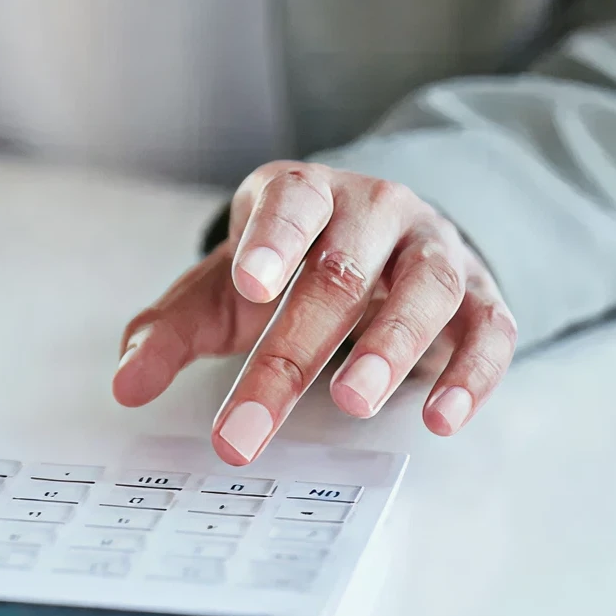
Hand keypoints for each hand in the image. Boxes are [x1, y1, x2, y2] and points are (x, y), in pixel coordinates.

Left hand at [113, 160, 516, 463]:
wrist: (382, 243)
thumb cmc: (292, 268)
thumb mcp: (226, 291)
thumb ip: (175, 331)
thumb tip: (126, 383)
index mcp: (306, 195)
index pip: (292, 204)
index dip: (273, 241)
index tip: (250, 287)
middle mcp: (376, 211)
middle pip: (342, 271)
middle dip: (295, 348)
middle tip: (253, 421)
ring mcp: (433, 250)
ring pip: (426, 289)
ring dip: (391, 346)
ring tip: (353, 401)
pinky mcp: (480, 296)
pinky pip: (489, 329)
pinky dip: (470, 373)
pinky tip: (441, 418)